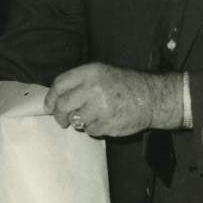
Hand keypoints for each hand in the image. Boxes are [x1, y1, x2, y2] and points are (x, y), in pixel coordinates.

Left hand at [45, 63, 180, 137]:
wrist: (153, 97)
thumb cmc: (128, 85)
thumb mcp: (104, 73)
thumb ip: (81, 82)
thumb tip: (57, 98)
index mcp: (91, 72)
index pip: (59, 85)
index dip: (51, 97)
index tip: (49, 106)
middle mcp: (93, 88)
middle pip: (63, 105)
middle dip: (59, 115)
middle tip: (62, 120)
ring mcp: (100, 107)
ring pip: (76, 120)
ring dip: (80, 122)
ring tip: (92, 117)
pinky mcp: (106, 123)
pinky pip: (90, 130)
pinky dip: (94, 129)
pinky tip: (105, 121)